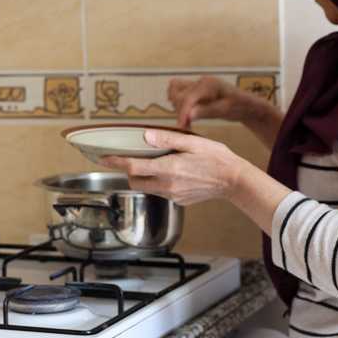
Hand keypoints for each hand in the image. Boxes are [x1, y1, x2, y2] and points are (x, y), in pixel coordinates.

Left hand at [103, 129, 252, 205]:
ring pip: (147, 188)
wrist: (235, 181)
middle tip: (130, 159)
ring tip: (156, 163)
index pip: (133, 167)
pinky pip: (161, 192)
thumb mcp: (193, 142)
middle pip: (134, 182)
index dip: (115, 162)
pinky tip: (173, 173)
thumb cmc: (217, 158)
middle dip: (128, 172)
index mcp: (169, 168)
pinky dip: (159, 183)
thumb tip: (145, 136)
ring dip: (144, 177)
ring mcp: (173, 195)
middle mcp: (168, 185)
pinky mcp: (180, 201)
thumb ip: (167, 139)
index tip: (102, 158)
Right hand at [168, 76, 245, 129]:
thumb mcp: (225, 110)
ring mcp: (197, 84)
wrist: (246, 105)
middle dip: (180, 112)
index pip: (188, 98)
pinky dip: (177, 103)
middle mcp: (200, 82)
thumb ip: (206, 111)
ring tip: (187, 121)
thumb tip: (189, 115)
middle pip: (179, 94)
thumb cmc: (239, 106)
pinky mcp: (195, 90)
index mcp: (209, 84)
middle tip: (187, 127)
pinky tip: (186, 115)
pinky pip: (178, 91)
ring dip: (177, 107)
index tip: (181, 126)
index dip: (182, 113)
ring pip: (175, 91)